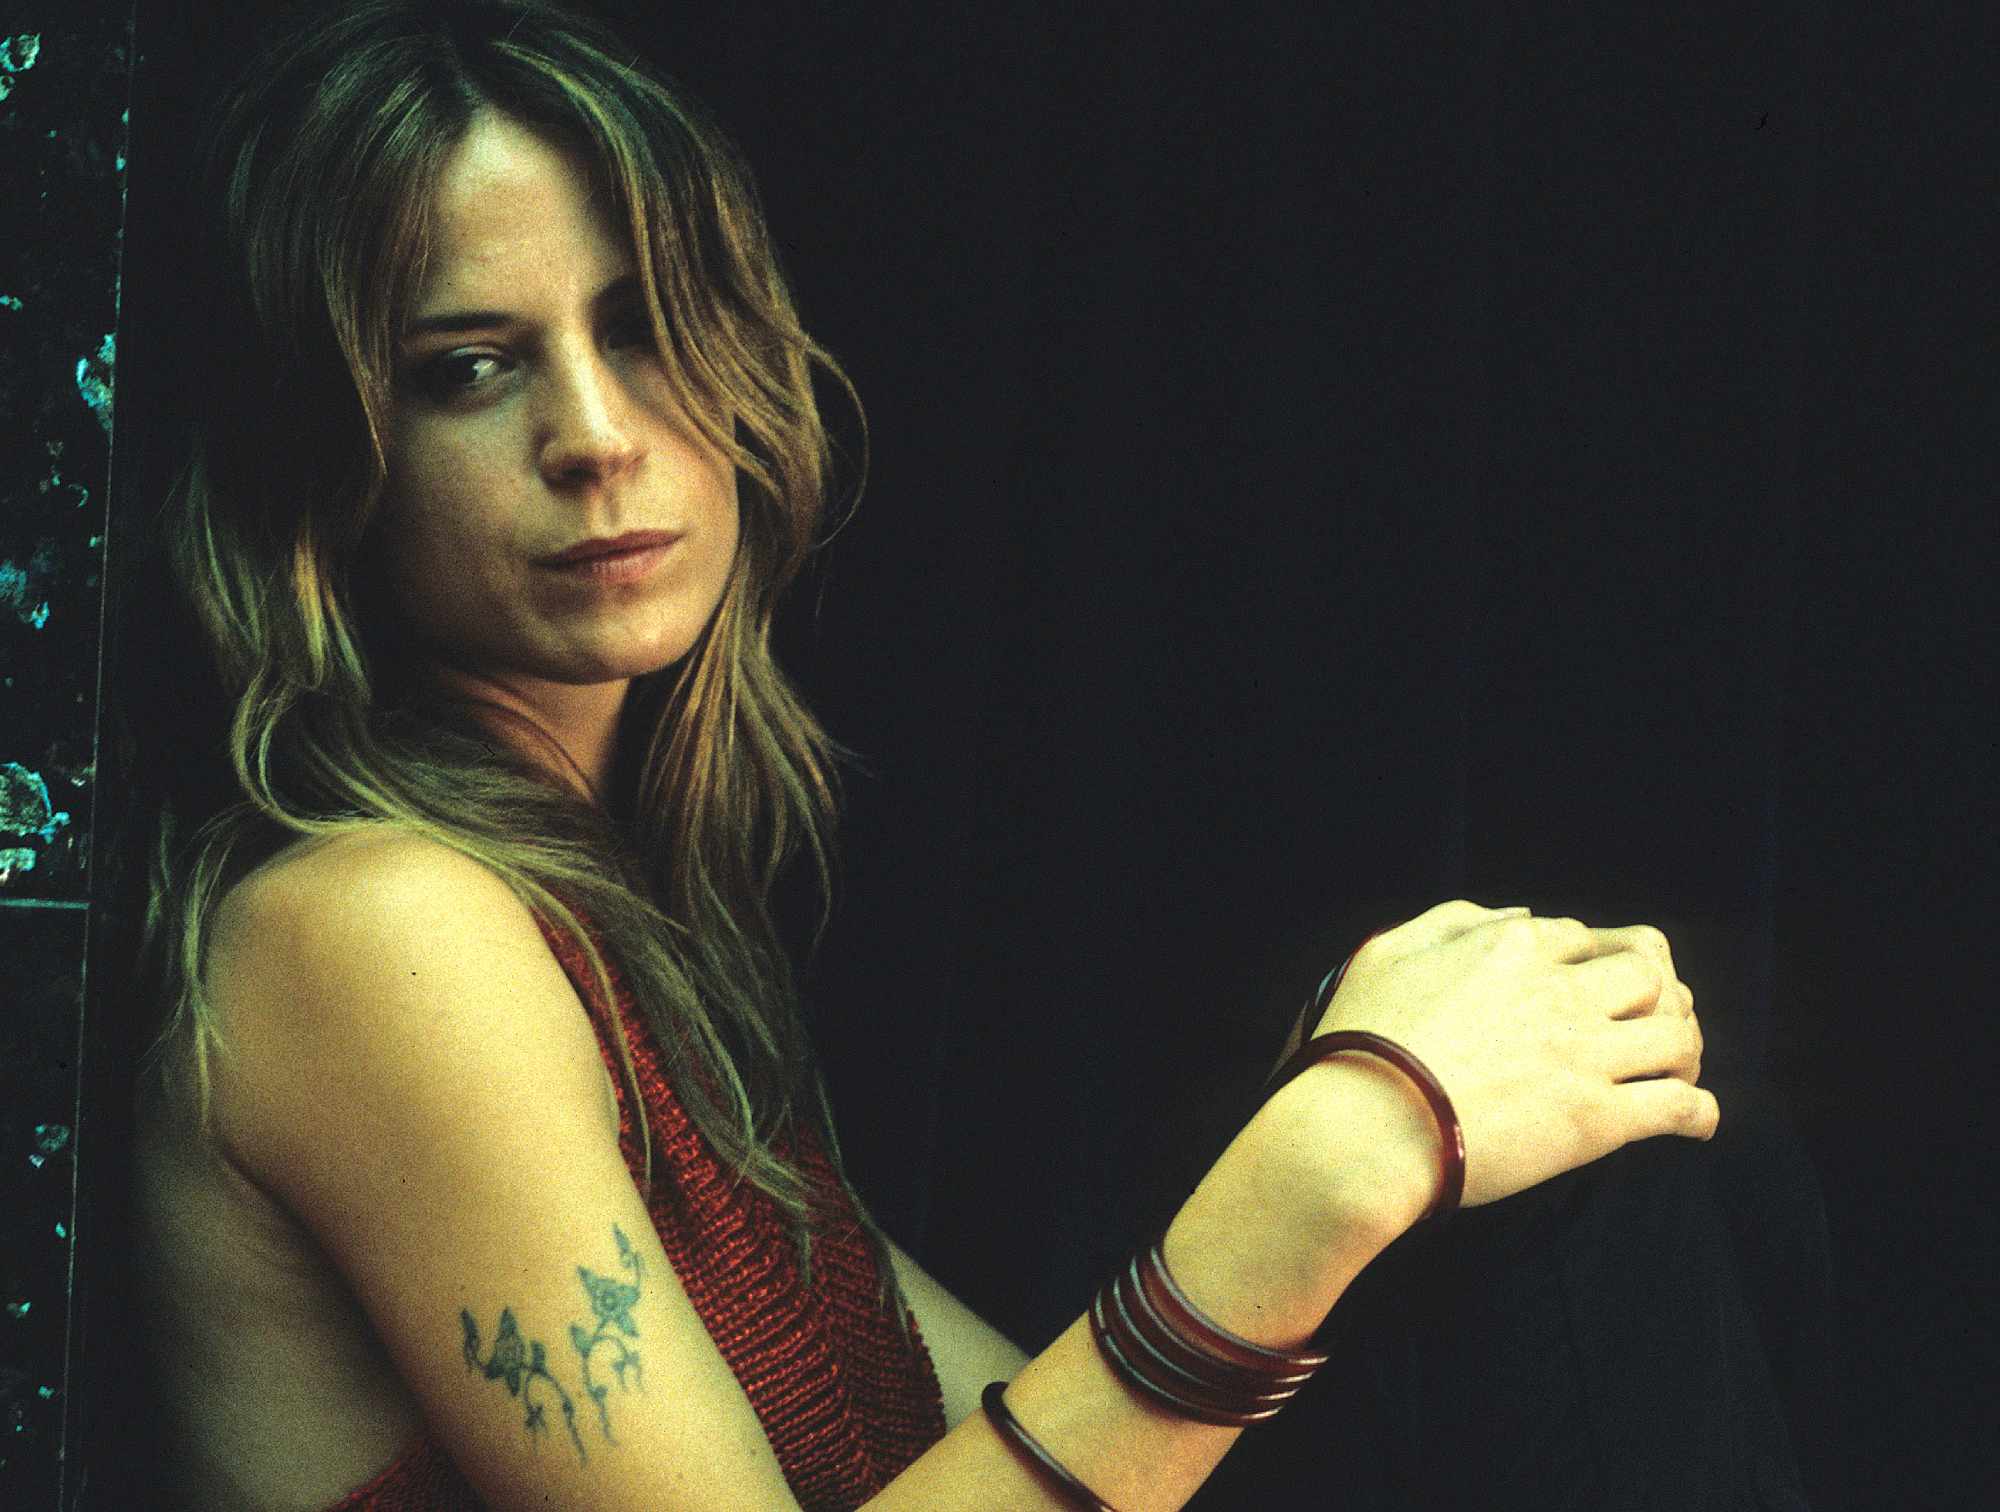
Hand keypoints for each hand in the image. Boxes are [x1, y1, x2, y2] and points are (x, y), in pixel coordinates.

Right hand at [1308, 900, 1716, 1209]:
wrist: (1364, 1126)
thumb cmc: (1361, 1040)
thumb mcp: (1388, 951)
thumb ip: (1453, 922)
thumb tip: (1516, 918)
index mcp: (1513, 948)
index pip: (1585, 937)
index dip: (1591, 962)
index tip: (1586, 990)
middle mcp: (1559, 992)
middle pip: (1649, 973)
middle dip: (1660, 994)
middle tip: (1647, 1024)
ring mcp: (1583, 1054)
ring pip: (1678, 1035)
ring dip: (1685, 1050)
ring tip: (1676, 1071)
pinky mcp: (1596, 1119)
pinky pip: (1678, 1107)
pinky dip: (1699, 1114)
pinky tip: (1694, 1123)